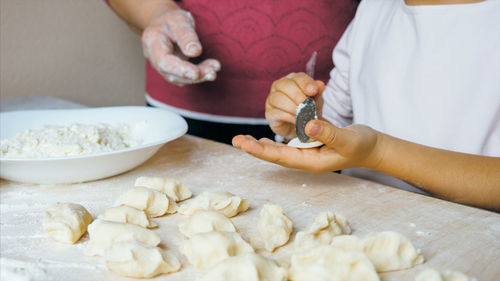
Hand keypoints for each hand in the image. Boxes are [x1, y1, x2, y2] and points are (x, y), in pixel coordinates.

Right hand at [141, 7, 220, 84]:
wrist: (166, 24)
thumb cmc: (171, 20)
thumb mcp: (179, 20)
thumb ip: (186, 35)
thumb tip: (195, 52)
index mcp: (152, 43)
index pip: (163, 62)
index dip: (180, 69)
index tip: (196, 72)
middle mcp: (155, 59)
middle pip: (172, 74)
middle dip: (193, 76)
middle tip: (212, 73)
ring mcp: (164, 67)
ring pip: (181, 78)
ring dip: (200, 76)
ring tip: (215, 68)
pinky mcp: (174, 72)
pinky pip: (186, 76)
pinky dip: (200, 74)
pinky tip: (213, 67)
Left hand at [232, 120, 382, 172]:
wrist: (372, 148)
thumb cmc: (362, 145)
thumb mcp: (348, 139)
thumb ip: (330, 133)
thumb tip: (308, 126)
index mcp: (311, 162)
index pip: (281, 157)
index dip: (261, 150)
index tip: (244, 144)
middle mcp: (305, 159)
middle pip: (275, 155)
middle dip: (255, 148)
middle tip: (236, 140)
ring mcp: (306, 153)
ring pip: (279, 151)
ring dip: (260, 145)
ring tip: (243, 140)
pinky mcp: (309, 146)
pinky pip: (287, 145)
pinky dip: (273, 142)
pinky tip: (263, 140)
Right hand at [265, 73, 324, 138]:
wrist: (301, 127)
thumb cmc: (307, 110)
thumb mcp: (316, 101)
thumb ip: (317, 93)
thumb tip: (320, 85)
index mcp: (293, 79)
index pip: (298, 77)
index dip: (306, 83)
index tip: (313, 91)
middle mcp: (279, 86)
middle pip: (285, 85)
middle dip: (297, 95)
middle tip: (306, 104)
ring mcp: (272, 99)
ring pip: (278, 98)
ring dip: (292, 107)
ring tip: (302, 114)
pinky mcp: (269, 113)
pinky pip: (276, 112)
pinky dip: (288, 116)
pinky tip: (297, 121)